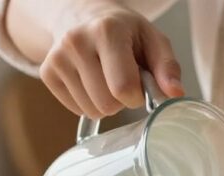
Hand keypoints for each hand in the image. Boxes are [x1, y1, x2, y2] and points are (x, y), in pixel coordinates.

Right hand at [40, 1, 183, 117]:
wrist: (84, 16)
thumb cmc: (126, 33)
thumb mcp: (153, 40)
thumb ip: (167, 67)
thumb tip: (176, 94)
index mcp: (107, 31)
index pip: (123, 88)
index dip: (136, 95)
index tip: (139, 84)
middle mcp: (77, 41)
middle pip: (106, 104)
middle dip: (121, 101)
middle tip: (121, 80)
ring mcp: (58, 58)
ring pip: (91, 111)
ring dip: (105, 104)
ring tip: (106, 79)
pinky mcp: (47, 73)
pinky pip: (77, 110)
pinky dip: (89, 103)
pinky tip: (91, 82)